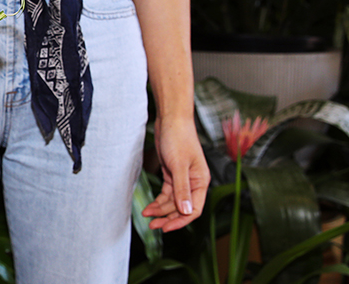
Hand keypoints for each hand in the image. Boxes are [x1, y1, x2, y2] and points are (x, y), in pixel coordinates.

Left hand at [142, 115, 209, 231]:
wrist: (171, 120)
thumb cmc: (179, 138)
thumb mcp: (179, 165)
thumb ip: (182, 188)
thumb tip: (185, 211)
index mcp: (201, 182)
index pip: (194, 209)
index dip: (181, 220)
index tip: (166, 227)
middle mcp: (194, 183)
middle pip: (182, 208)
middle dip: (168, 217)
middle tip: (153, 226)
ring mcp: (183, 179)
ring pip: (173, 202)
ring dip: (161, 210)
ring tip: (147, 215)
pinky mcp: (172, 174)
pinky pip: (167, 193)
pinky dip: (159, 200)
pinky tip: (150, 207)